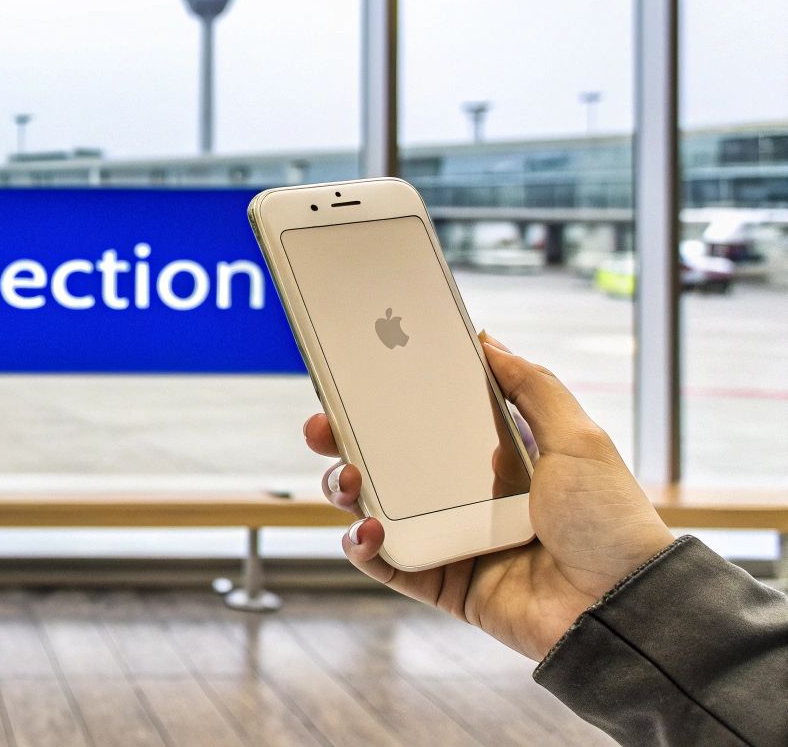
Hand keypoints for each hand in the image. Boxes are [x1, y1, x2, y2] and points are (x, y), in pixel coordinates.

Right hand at [306, 331, 675, 661]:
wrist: (623, 606)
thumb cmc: (610, 522)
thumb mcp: (578, 438)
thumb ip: (533, 386)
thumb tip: (487, 340)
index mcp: (496, 459)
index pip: (426, 422)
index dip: (387, 403)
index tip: (355, 382)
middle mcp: (467, 497)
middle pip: (388, 464)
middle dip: (346, 443)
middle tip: (324, 427)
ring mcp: (451, 541)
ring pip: (376, 509)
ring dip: (347, 491)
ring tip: (348, 479)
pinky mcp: (443, 583)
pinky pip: (388, 564)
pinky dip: (363, 547)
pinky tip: (366, 528)